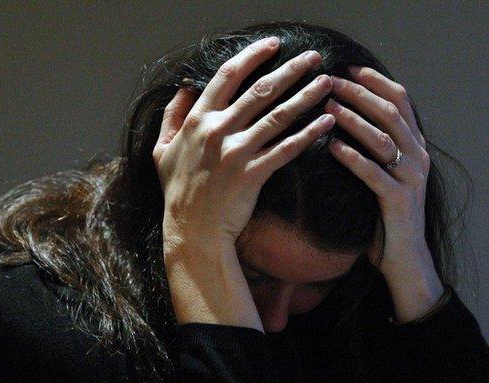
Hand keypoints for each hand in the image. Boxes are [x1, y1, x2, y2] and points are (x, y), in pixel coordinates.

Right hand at [153, 36, 335, 255]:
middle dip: (290, 69)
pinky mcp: (253, 174)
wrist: (191, 231)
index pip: (228, 76)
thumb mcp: (161, 151)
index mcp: (197, 120)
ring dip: (306, 96)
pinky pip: (286, 149)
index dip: (252, 56)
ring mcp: (236, 152)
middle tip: (312, 57)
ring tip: (327, 82)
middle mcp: (217, 130)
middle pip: (260, 90)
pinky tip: (327, 122)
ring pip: (278, 115)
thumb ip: (171, 117)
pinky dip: (308, 134)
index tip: (273, 44)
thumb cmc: (178, 192)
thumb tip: (182, 90)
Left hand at [325, 66, 443, 319]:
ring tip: (327, 107)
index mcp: (415, 147)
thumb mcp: (382, 177)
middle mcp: (417, 157)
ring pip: (383, 138)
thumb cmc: (386, 219)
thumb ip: (372, 151)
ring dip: (354, 120)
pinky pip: (374, 173)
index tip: (349, 68)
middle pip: (390, 113)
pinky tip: (332, 147)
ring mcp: (411, 178)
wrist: (405, 260)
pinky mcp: (399, 201)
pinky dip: (353, 157)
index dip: (376, 82)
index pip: (400, 102)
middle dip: (359, 93)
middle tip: (330, 81)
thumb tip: (340, 123)